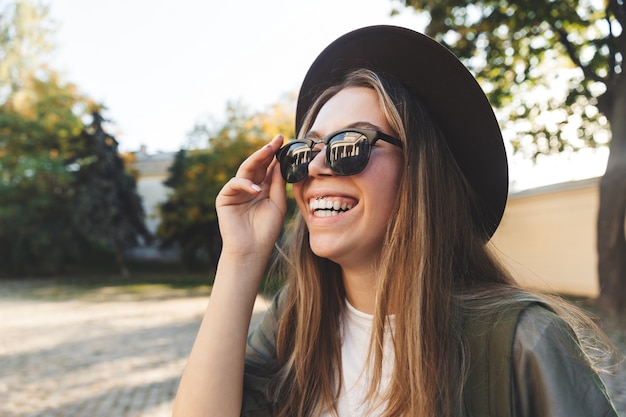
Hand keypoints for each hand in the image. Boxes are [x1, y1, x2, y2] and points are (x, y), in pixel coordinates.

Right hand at [216, 135, 286, 258]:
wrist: (252, 251)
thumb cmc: (266, 230)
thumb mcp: (278, 204)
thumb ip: (278, 184)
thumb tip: (280, 162)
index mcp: (263, 188)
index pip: (269, 167)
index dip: (275, 154)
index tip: (283, 140)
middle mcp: (249, 187)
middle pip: (257, 164)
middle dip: (266, 151)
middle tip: (276, 140)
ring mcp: (236, 191)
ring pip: (245, 170)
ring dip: (256, 159)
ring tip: (268, 152)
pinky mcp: (224, 198)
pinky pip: (234, 184)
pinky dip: (245, 184)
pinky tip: (256, 189)